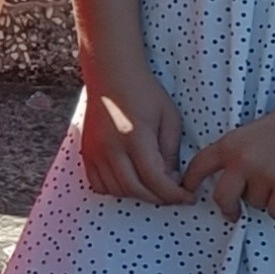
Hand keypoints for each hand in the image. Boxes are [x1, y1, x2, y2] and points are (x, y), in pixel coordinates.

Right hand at [72, 65, 191, 203]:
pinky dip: (115, 190)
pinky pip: (98, 184)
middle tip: (174, 194)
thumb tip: (171, 179)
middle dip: (159, 198)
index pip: (155, 179)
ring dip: (138, 194)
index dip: (174, 194)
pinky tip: (130, 180)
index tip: (188, 196)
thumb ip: (170, 151)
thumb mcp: (169, 118)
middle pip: (135, 189)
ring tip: (153, 186)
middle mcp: (111, 148)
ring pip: (116, 190)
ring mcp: (95, 152)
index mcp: (135, 137)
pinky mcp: (87, 152)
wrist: (111, 75)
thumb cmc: (144, 92)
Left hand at [182, 94, 274, 223]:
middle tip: (233, 213)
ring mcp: (263, 172)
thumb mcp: (252, 133)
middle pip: (221, 198)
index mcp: (229, 144)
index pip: (198, 167)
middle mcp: (241, 159)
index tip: (189, 194)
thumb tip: (229, 184)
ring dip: (266, 200)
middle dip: (228, 208)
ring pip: (254, 204)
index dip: (190, 184)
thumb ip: (237, 154)